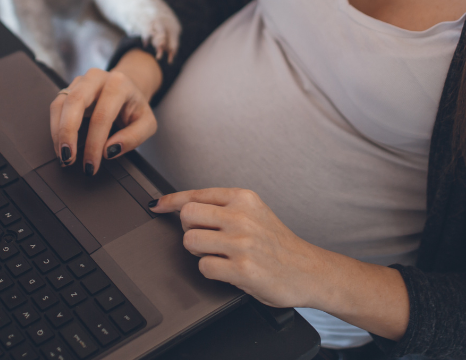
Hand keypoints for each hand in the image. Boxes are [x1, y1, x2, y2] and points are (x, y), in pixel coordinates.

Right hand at [50, 50, 160, 174]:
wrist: (128, 89)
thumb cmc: (135, 107)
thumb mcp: (147, 123)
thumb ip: (133, 137)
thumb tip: (109, 151)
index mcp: (118, 83)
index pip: (102, 115)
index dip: (94, 143)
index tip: (91, 164)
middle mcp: (96, 78)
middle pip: (75, 102)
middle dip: (68, 132)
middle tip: (68, 158)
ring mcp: (80, 82)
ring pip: (61, 104)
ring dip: (59, 132)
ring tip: (63, 156)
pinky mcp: (69, 89)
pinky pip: (56, 107)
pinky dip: (56, 128)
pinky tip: (61, 145)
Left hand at [151, 188, 411, 339]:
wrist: (309, 270)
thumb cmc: (278, 243)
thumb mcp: (254, 213)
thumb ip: (223, 207)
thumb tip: (181, 205)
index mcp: (243, 197)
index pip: (196, 194)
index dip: (171, 201)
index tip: (156, 205)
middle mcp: (241, 216)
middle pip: (187, 216)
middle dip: (190, 229)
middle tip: (206, 239)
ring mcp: (241, 242)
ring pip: (190, 241)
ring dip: (199, 252)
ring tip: (219, 255)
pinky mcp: (241, 268)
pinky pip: (204, 267)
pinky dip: (211, 271)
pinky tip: (229, 270)